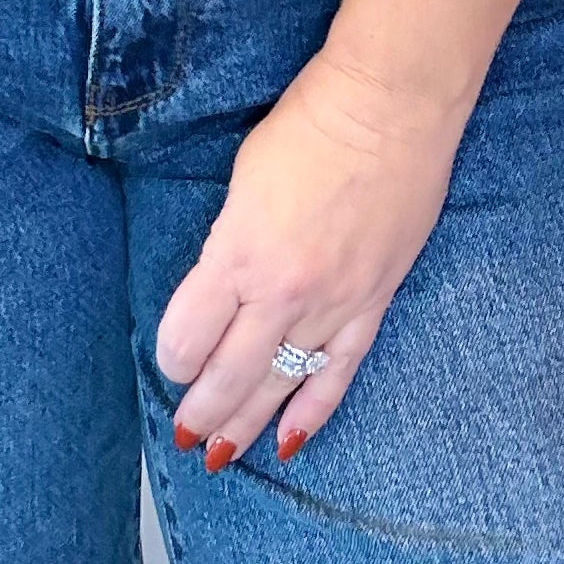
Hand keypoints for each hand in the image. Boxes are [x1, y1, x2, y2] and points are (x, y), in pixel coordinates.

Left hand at [155, 45, 469, 469]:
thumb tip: (223, 286)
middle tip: (181, 435)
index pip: (189, 336)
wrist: (391, 108)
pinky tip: (289, 443)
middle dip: (200, 412)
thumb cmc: (309, 125)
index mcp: (239, 252)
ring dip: (245, 425)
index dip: (174, 356)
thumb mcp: (243, 181)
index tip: (171, 360)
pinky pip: (337, 374)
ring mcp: (332, 304)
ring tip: (218, 456)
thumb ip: (231, 243)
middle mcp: (282, 291)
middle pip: (229, 375)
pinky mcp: (372, 304)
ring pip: (280, 385)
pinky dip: (312, 413)